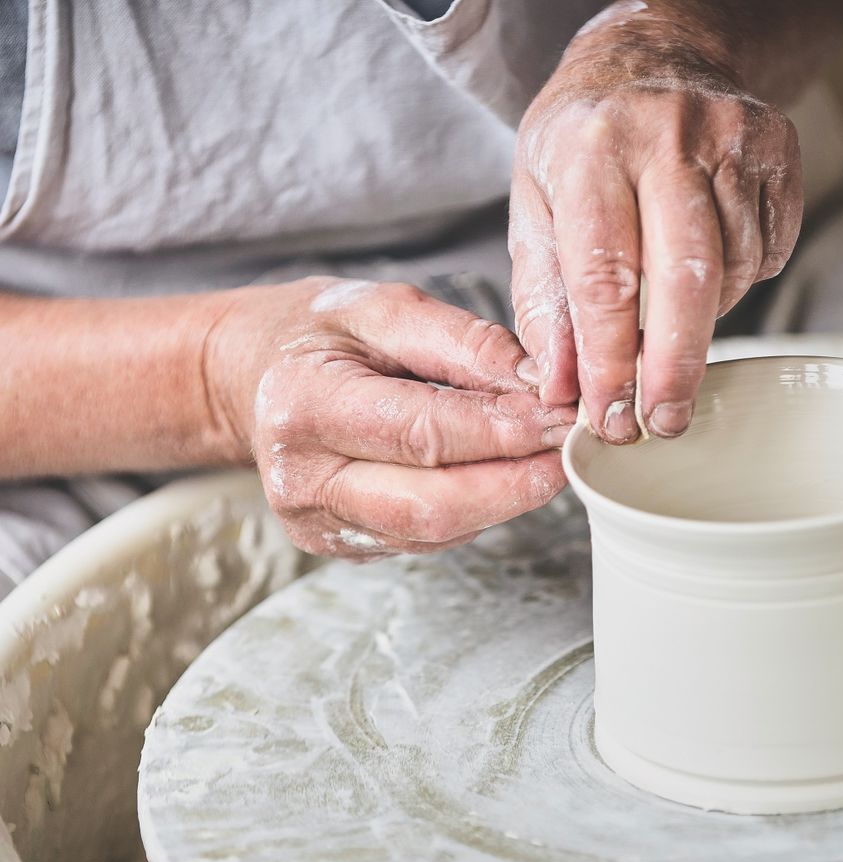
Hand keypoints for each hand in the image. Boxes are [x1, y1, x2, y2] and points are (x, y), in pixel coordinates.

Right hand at [203, 277, 575, 558]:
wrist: (246, 379)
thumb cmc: (312, 335)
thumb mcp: (379, 308)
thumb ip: (460, 341)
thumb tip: (536, 380)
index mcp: (303, 405)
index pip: (424, 432)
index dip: (503, 431)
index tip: (561, 418)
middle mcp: (302, 477)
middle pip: (433, 503)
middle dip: (515, 483)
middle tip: (569, 452)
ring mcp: (317, 522)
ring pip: (437, 531)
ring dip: (505, 500)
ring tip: (544, 459)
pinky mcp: (340, 545)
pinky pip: (427, 539)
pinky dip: (476, 509)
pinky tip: (498, 476)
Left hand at [509, 4, 802, 442]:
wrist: (651, 52)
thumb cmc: (582, 141)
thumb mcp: (535, 208)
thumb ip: (546, 303)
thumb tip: (562, 390)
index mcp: (591, 148)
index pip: (603, 276)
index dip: (609, 359)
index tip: (609, 416)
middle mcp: (667, 134)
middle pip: (686, 277)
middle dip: (674, 365)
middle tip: (663, 421)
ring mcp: (733, 135)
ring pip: (734, 270)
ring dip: (702, 319)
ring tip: (670, 316)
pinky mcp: (779, 147)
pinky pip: (769, 251)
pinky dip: (740, 281)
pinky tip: (707, 265)